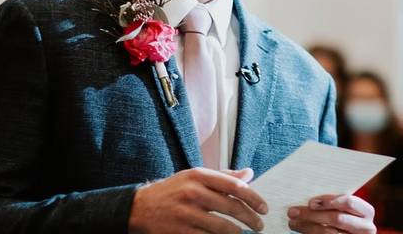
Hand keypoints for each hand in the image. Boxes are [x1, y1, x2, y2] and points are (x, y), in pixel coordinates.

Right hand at [128, 167, 267, 233]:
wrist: (139, 208)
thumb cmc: (171, 191)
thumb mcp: (194, 177)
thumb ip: (222, 176)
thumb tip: (249, 174)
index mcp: (199, 175)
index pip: (234, 186)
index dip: (253, 198)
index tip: (263, 207)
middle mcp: (193, 192)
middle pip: (231, 208)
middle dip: (250, 219)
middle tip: (259, 225)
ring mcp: (186, 213)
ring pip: (222, 227)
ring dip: (238, 233)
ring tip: (244, 233)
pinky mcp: (181, 232)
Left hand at [287, 194, 375, 233]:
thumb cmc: (347, 216)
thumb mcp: (345, 208)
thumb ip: (334, 202)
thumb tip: (308, 197)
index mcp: (366, 211)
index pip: (348, 202)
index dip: (329, 201)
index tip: (311, 202)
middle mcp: (365, 227)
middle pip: (336, 219)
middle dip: (312, 215)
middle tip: (293, 211)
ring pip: (328, 233)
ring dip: (307, 227)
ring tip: (293, 223)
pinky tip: (302, 231)